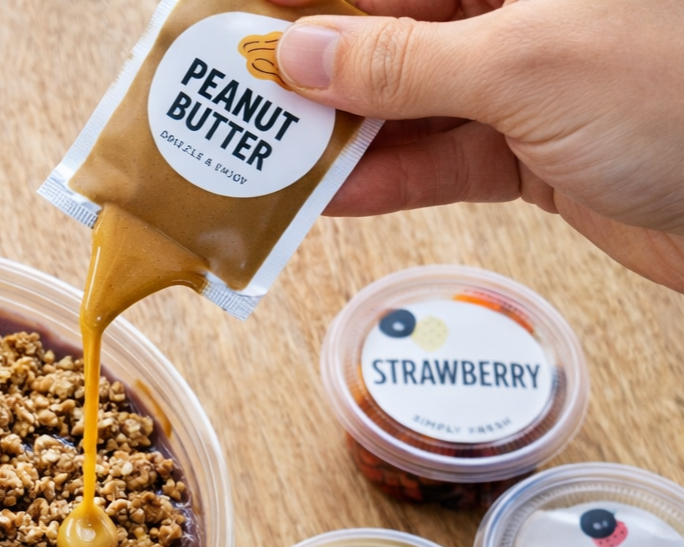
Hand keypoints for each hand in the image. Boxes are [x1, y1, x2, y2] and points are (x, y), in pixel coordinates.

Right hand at [270, 0, 683, 291]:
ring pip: (408, 100)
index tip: (246, 20)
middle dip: (316, 66)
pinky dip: (386, 182)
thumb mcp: (523, 66)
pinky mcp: (534, 150)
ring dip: (337, 133)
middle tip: (238, 100)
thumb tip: (300, 51)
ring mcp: (529, 81)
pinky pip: (440, 160)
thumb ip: (402, 61)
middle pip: (394, 29)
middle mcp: (522, 10)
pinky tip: (324, 198)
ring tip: (263, 157)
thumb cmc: (677, 97)